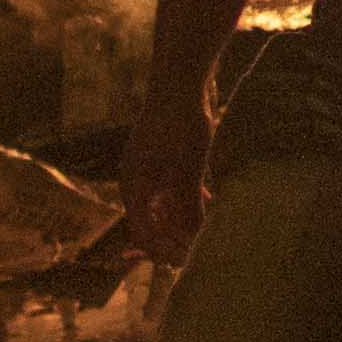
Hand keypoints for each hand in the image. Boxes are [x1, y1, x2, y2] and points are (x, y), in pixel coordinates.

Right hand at [120, 79, 214, 265]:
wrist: (180, 80)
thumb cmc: (182, 125)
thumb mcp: (189, 170)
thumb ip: (189, 205)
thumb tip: (195, 237)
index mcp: (134, 186)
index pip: (143, 232)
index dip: (163, 250)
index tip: (186, 261)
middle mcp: (135, 179)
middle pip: (151, 220)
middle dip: (173, 236)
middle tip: (199, 248)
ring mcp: (146, 166)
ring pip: (162, 203)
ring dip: (181, 218)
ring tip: (205, 228)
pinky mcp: (160, 155)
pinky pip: (169, 185)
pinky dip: (185, 197)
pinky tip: (207, 199)